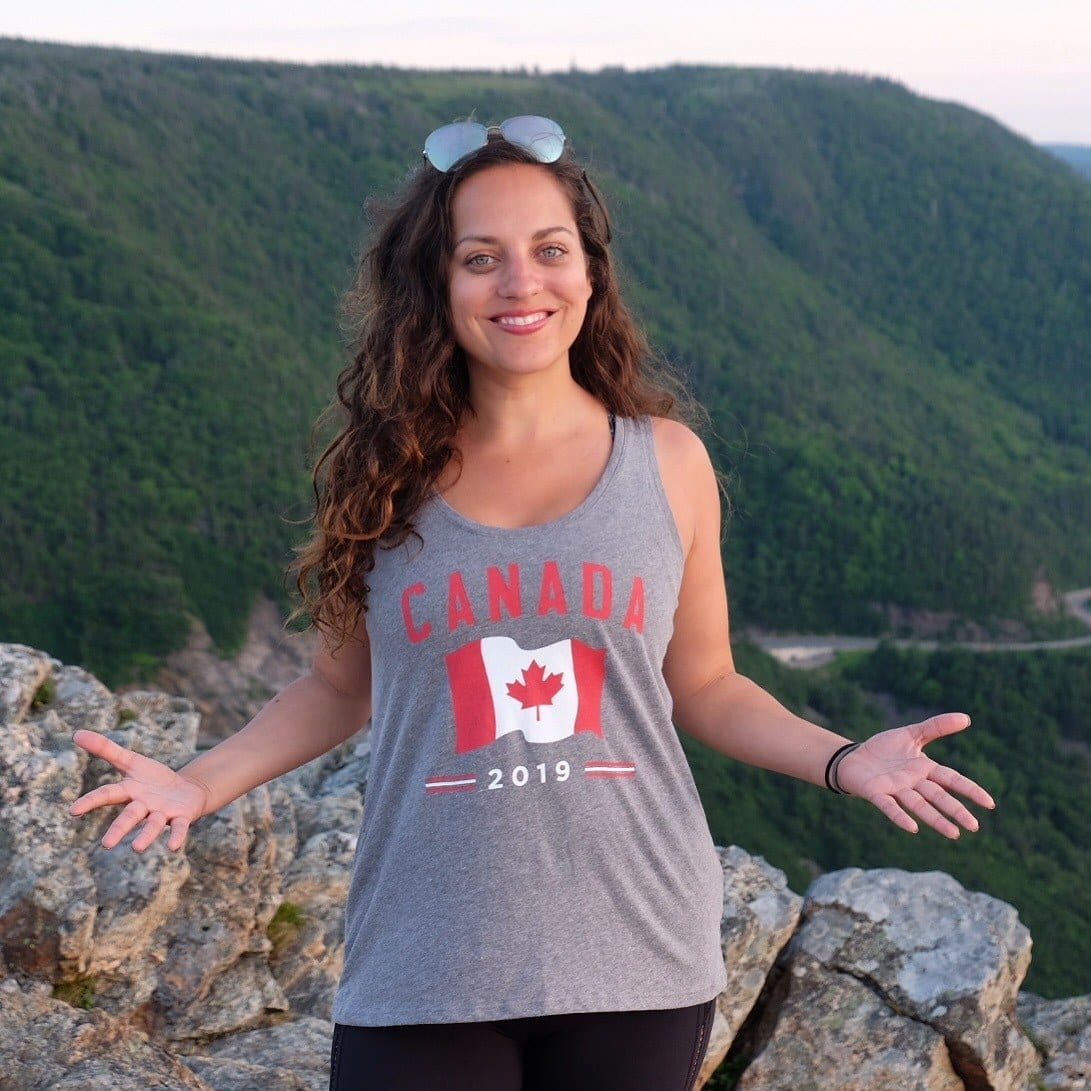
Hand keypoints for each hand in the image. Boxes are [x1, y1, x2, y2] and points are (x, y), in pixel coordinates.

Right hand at [70, 729, 209, 851]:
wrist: (186, 791)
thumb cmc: (153, 779)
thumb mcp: (131, 761)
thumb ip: (105, 749)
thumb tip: (76, 733)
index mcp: (129, 791)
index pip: (107, 795)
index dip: (91, 802)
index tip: (73, 810)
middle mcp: (143, 806)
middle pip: (129, 816)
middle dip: (119, 829)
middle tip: (106, 845)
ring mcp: (161, 813)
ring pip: (152, 825)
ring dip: (145, 836)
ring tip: (136, 848)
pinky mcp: (181, 817)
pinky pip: (178, 828)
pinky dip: (176, 836)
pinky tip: (173, 847)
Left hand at [834, 714, 995, 838]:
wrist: (853, 758)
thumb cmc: (884, 749)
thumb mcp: (911, 734)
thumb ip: (936, 727)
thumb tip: (967, 718)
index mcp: (924, 769)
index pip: (951, 780)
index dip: (970, 790)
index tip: (990, 804)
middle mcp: (913, 782)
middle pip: (938, 796)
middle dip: (955, 810)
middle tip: (974, 826)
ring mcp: (895, 789)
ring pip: (918, 805)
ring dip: (935, 819)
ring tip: (953, 833)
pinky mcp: (875, 792)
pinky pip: (889, 806)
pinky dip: (900, 816)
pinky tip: (912, 828)